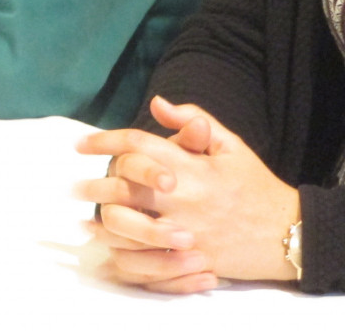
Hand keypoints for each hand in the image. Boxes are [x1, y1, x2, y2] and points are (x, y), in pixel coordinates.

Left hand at [75, 95, 299, 291]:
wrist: (288, 233)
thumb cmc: (254, 185)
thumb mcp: (231, 146)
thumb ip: (193, 121)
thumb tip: (157, 102)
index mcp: (189, 165)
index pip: (136, 145)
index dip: (103, 141)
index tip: (80, 144)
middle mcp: (182, 197)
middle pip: (122, 186)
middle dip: (93, 184)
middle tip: (74, 186)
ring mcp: (184, 230)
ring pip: (125, 225)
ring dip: (101, 220)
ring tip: (85, 218)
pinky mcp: (188, 259)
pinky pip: (142, 260)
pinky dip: (119, 253)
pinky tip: (106, 246)